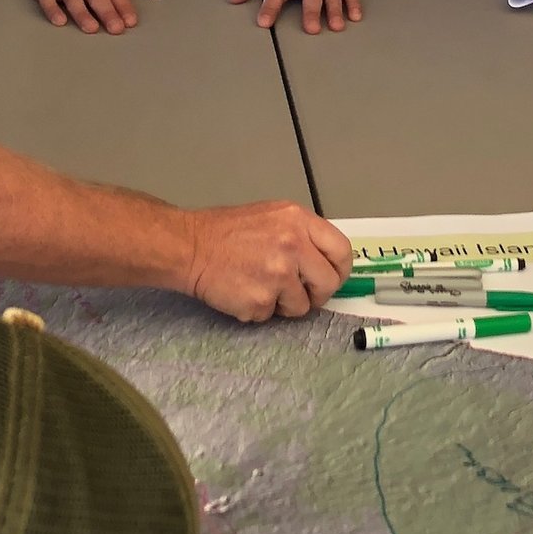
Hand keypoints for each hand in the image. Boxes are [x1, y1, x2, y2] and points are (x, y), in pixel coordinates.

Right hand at [183, 200, 353, 320]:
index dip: (339, 270)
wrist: (190, 247)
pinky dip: (259, 309)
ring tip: (259, 285)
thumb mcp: (273, 218)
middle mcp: (294, 245)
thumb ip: (302, 236)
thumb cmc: (227, 232)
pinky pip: (272, 315)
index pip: (342, 251)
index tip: (330, 278)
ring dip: (284, 303)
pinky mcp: (261, 300)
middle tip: (296, 291)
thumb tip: (325, 262)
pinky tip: (243, 291)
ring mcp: (279, 275)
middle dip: (315, 293)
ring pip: (302, 306)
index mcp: (299, 220)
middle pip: (329, 283)